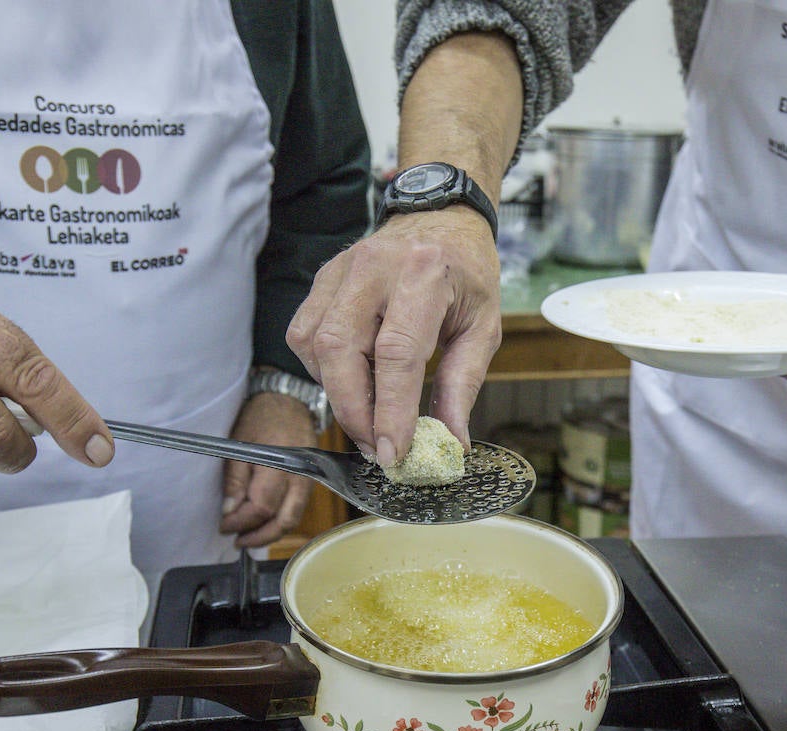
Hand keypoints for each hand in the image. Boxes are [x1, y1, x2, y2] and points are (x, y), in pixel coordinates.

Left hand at [219, 391, 315, 547]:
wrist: (287, 402)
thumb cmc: (261, 418)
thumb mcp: (239, 444)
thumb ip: (235, 480)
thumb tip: (230, 511)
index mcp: (280, 465)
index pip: (261, 507)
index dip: (241, 521)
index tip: (224, 526)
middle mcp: (299, 477)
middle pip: (283, 521)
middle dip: (259, 537)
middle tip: (237, 541)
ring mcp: (308, 481)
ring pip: (292, 519)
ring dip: (269, 533)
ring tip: (248, 537)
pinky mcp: (309, 483)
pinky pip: (296, 510)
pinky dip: (279, 521)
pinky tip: (263, 523)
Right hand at [286, 207, 500, 466]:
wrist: (441, 220)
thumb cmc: (466, 275)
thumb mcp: (483, 328)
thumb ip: (463, 385)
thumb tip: (450, 442)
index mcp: (424, 273)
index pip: (396, 353)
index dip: (390, 410)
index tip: (393, 453)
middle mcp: (374, 267)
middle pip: (342, 351)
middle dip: (355, 411)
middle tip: (376, 447)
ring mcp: (340, 270)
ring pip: (316, 346)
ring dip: (337, 394)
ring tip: (368, 416)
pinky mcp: (321, 280)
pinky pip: (304, 336)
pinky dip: (322, 370)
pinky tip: (350, 381)